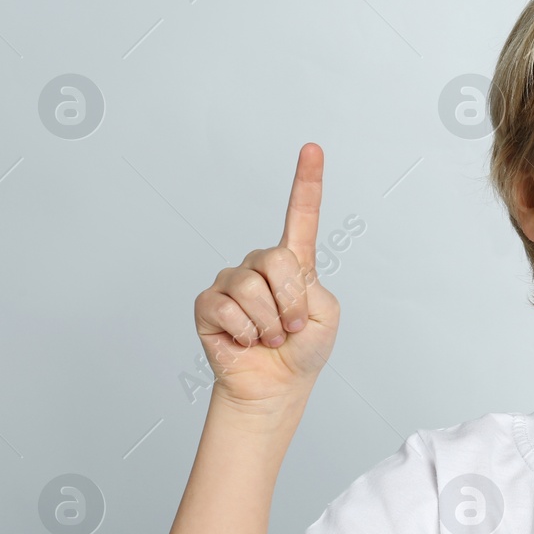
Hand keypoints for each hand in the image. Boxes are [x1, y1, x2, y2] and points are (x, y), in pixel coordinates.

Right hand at [193, 143, 339, 406]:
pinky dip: (246, 333)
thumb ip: (309, 287)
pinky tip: (246, 341)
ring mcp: (232, 281)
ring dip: (270, 323)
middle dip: (290, 301)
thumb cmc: (304, 349)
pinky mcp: (208, 303)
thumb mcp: (325, 315)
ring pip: (252, 288)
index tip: (313, 148)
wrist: (276, 384)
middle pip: (276, 260)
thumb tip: (273, 280)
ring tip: (270, 337)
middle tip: (292, 326)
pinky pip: (228, 308)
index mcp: (294, 263)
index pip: (300, 216)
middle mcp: (260, 265)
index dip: (306, 181)